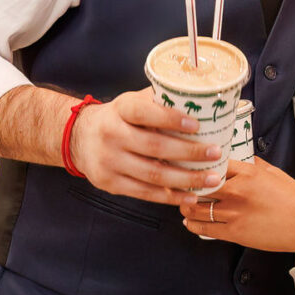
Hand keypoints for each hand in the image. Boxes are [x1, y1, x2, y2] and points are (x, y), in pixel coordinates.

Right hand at [70, 88, 225, 202]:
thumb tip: (201, 98)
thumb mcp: (132, 102)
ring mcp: (109, 161)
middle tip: (215, 152)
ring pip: (153, 175)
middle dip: (189, 152)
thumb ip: (159, 101)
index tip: (197, 125)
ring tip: (212, 178)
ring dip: (187, 179)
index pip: (144, 113)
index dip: (170, 119)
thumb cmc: (119, 118)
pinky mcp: (110, 183)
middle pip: (154, 148)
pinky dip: (171, 196)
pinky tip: (192, 195)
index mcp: (120, 110)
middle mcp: (111, 135)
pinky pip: (145, 193)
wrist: (79, 138)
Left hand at [180, 158, 294, 251]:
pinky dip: (193, 224)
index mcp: (247, 172)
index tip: (190, 165)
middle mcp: (237, 191)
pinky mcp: (235, 232)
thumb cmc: (293, 198)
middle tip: (180, 184)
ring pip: (197, 208)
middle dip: (186, 184)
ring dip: (186, 205)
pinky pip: (205, 228)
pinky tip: (189, 221)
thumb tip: (239, 160)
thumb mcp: (273, 173)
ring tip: (183, 203)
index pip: (212, 164)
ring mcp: (234, 213)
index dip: (197, 164)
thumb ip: (253, 165)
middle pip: (198, 185)